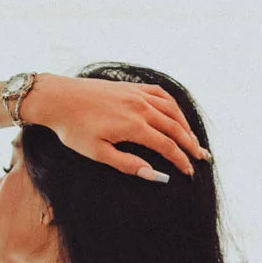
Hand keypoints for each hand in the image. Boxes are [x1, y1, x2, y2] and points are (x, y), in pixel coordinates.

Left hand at [28, 73, 210, 180]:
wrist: (58, 98)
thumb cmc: (74, 130)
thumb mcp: (98, 153)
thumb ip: (128, 163)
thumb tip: (154, 175)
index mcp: (134, 126)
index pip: (167, 146)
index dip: (180, 160)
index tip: (190, 172)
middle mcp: (141, 107)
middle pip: (175, 128)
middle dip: (190, 145)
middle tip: (203, 158)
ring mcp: (137, 94)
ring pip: (171, 110)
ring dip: (185, 125)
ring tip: (194, 140)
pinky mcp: (131, 87)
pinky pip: (160, 94)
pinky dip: (173, 105)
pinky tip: (176, 114)